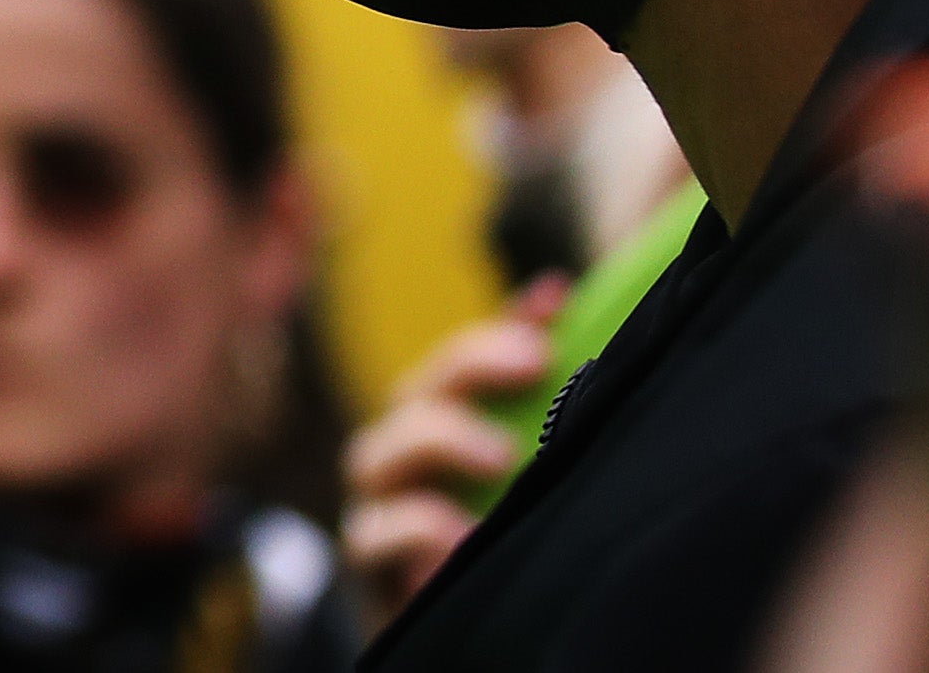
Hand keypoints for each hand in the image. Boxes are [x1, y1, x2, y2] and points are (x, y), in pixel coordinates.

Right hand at [340, 274, 571, 633]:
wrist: (455, 641)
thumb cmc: (487, 546)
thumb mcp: (514, 475)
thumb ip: (533, 391)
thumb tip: (556, 291)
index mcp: (433, 430)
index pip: (456, 362)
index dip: (498, 328)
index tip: (553, 312)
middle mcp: (397, 462)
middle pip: (412, 393)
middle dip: (469, 367)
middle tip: (534, 367)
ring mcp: (376, 512)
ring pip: (373, 455)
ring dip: (436, 440)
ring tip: (501, 459)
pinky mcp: (372, 572)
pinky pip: (371, 540)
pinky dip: (414, 532)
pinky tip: (463, 541)